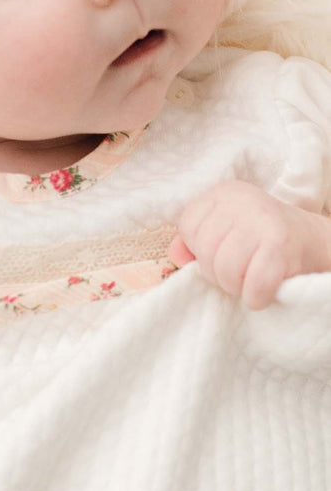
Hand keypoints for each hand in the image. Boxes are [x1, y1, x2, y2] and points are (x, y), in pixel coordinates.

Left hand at [169, 180, 330, 308]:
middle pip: (205, 250)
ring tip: (249, 282)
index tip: (221, 254)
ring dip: (235, 287)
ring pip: (225, 269)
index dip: (200, 251)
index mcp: (222, 193)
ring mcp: (262, 220)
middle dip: (217, 274)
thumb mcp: (225, 232)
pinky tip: (262, 294)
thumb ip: (195, 241)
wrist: (316, 243)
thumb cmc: (262, 240)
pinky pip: (254, 283)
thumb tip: (176, 255)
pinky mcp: (280, 244)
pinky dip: (255, 297)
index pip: (188, 227)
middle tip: (237, 275)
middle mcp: (242, 200)